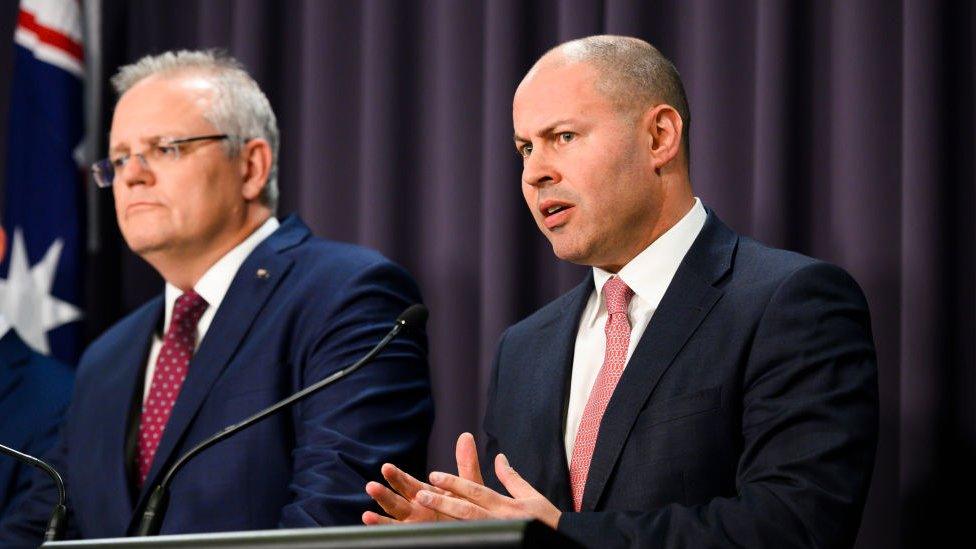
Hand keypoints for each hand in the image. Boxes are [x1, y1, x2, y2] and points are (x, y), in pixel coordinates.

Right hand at [363, 432, 484, 524]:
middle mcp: (418, 510)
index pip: (408, 485)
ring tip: (367, 514)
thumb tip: (466, 435)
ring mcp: (417, 525)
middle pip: (397, 501)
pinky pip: (400, 534)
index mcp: (428, 495)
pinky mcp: (419, 537)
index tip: (387, 468)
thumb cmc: (472, 511)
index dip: (398, 477)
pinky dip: (385, 530)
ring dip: (383, 516)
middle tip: (372, 486)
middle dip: (385, 494)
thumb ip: (466, 464)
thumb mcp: (470, 487)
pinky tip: (373, 524)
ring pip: (396, 518)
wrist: (478, 532)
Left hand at [414, 435, 561, 529]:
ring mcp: (497, 532)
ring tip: (427, 510)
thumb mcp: (531, 495)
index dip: (454, 483)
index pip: (475, 491)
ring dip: (446, 519)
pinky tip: (443, 534)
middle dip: (443, 502)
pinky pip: (476, 539)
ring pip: (467, 526)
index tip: (435, 475)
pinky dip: (459, 535)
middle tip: (422, 495)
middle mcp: (499, 519)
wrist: (560, 541)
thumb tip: (499, 457)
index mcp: (506, 505)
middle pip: (466, 510)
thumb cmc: (546, 520)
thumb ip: (511, 478)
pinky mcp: (498, 541)